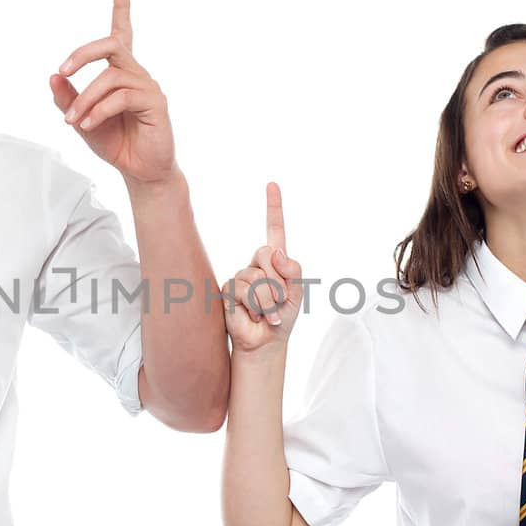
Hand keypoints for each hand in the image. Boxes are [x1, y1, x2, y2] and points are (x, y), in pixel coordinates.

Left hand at [50, 0, 174, 185]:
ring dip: (85, 98)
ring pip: (110, 76)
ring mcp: (148, 86)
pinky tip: (89, 125)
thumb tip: (53, 77)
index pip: (123, 31)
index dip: (122, 5)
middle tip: (63, 70)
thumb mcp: (81, 120)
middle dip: (83, 53)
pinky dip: (99, 110)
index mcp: (121, 72)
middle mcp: (137, 73)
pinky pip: (121, 97)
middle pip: (112, 43)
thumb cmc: (115, 143)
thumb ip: (67, 98)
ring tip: (72, 121)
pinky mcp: (156, 104)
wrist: (139, 171)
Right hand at [225, 182, 304, 353]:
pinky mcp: (227, 290)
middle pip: (266, 254)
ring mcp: (240, 276)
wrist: (265, 342)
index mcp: (275, 261)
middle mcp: (256, 264)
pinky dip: (256, 307)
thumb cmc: (282, 317)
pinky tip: (254, 316)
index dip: (273, 206)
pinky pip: (243, 290)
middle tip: (279, 301)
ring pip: (256, 277)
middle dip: (278, 281)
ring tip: (267, 313)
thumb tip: (276, 252)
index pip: (274, 229)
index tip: (272, 184)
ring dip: (268, 301)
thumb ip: (293, 271)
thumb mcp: (297, 293)